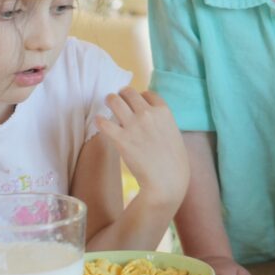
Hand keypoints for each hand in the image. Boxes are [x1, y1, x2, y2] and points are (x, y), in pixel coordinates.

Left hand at [95, 89, 189, 205]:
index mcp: (163, 112)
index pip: (147, 93)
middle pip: (128, 92)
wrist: (168, 181)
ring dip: (109, 101)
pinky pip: (103, 122)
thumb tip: (152, 119)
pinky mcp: (121, 140)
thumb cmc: (174, 162)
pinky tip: (100, 122)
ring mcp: (134, 126)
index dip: (140, 97)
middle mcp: (148, 114)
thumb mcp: (174, 134)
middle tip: (117, 100)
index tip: (136, 103)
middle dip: (122, 95)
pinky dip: (99, 121)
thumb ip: (163, 123)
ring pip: (113, 100)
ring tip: (107, 104)